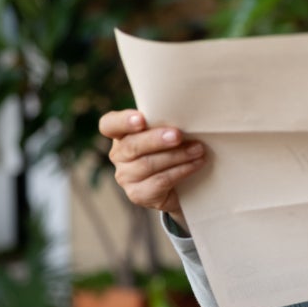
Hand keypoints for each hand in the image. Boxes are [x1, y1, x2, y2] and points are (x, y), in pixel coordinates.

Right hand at [98, 109, 205, 230]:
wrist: (181, 184)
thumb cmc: (172, 148)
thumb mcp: (166, 131)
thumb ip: (165, 122)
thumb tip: (186, 112)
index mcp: (121, 133)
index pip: (109, 124)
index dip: (123, 121)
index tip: (141, 119)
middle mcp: (118, 155)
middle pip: (131, 146)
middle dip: (156, 140)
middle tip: (178, 135)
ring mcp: (125, 177)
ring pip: (148, 164)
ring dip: (177, 155)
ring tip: (198, 149)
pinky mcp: (138, 194)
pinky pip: (159, 181)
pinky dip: (181, 171)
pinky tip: (196, 164)